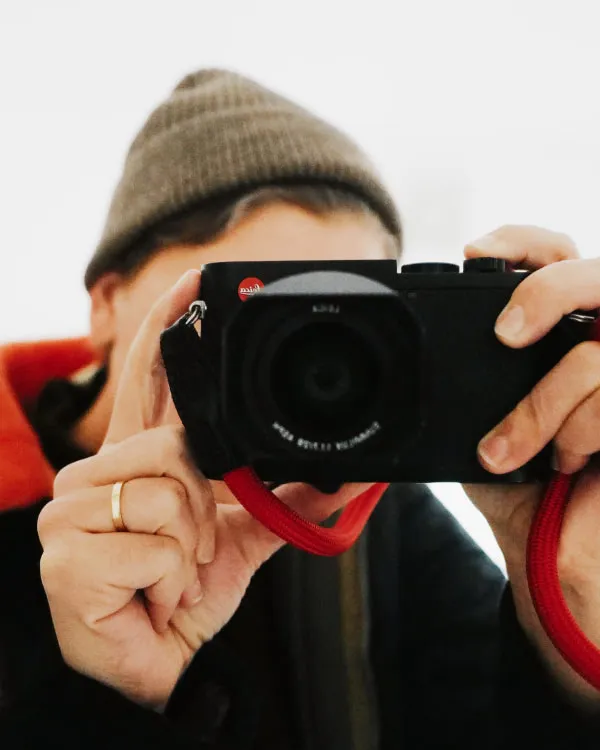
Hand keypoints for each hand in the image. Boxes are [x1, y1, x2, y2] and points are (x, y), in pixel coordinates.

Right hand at [38, 270, 368, 708]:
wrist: (156, 662)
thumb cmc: (183, 591)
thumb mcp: (239, 537)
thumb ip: (284, 498)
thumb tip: (347, 477)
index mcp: (139, 459)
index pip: (149, 378)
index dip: (168, 326)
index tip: (194, 282)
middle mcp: (98, 471)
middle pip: (173, 444)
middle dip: (202, 504)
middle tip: (190, 548)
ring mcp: (73, 509)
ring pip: (166, 491)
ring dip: (188, 545)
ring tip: (170, 572)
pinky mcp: (65, 552)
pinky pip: (152, 543)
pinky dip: (169, 576)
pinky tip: (145, 591)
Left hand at [462, 225, 599, 705]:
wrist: (554, 550)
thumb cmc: (519, 479)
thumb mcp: (474, 421)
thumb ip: (456, 383)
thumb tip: (399, 361)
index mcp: (563, 330)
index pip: (558, 253)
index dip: (523, 240)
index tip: (475, 255)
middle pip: (598, 273)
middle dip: (546, 291)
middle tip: (505, 335)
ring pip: (594, 354)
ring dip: (540, 409)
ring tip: (512, 451)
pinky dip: (572, 434)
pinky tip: (563, 463)